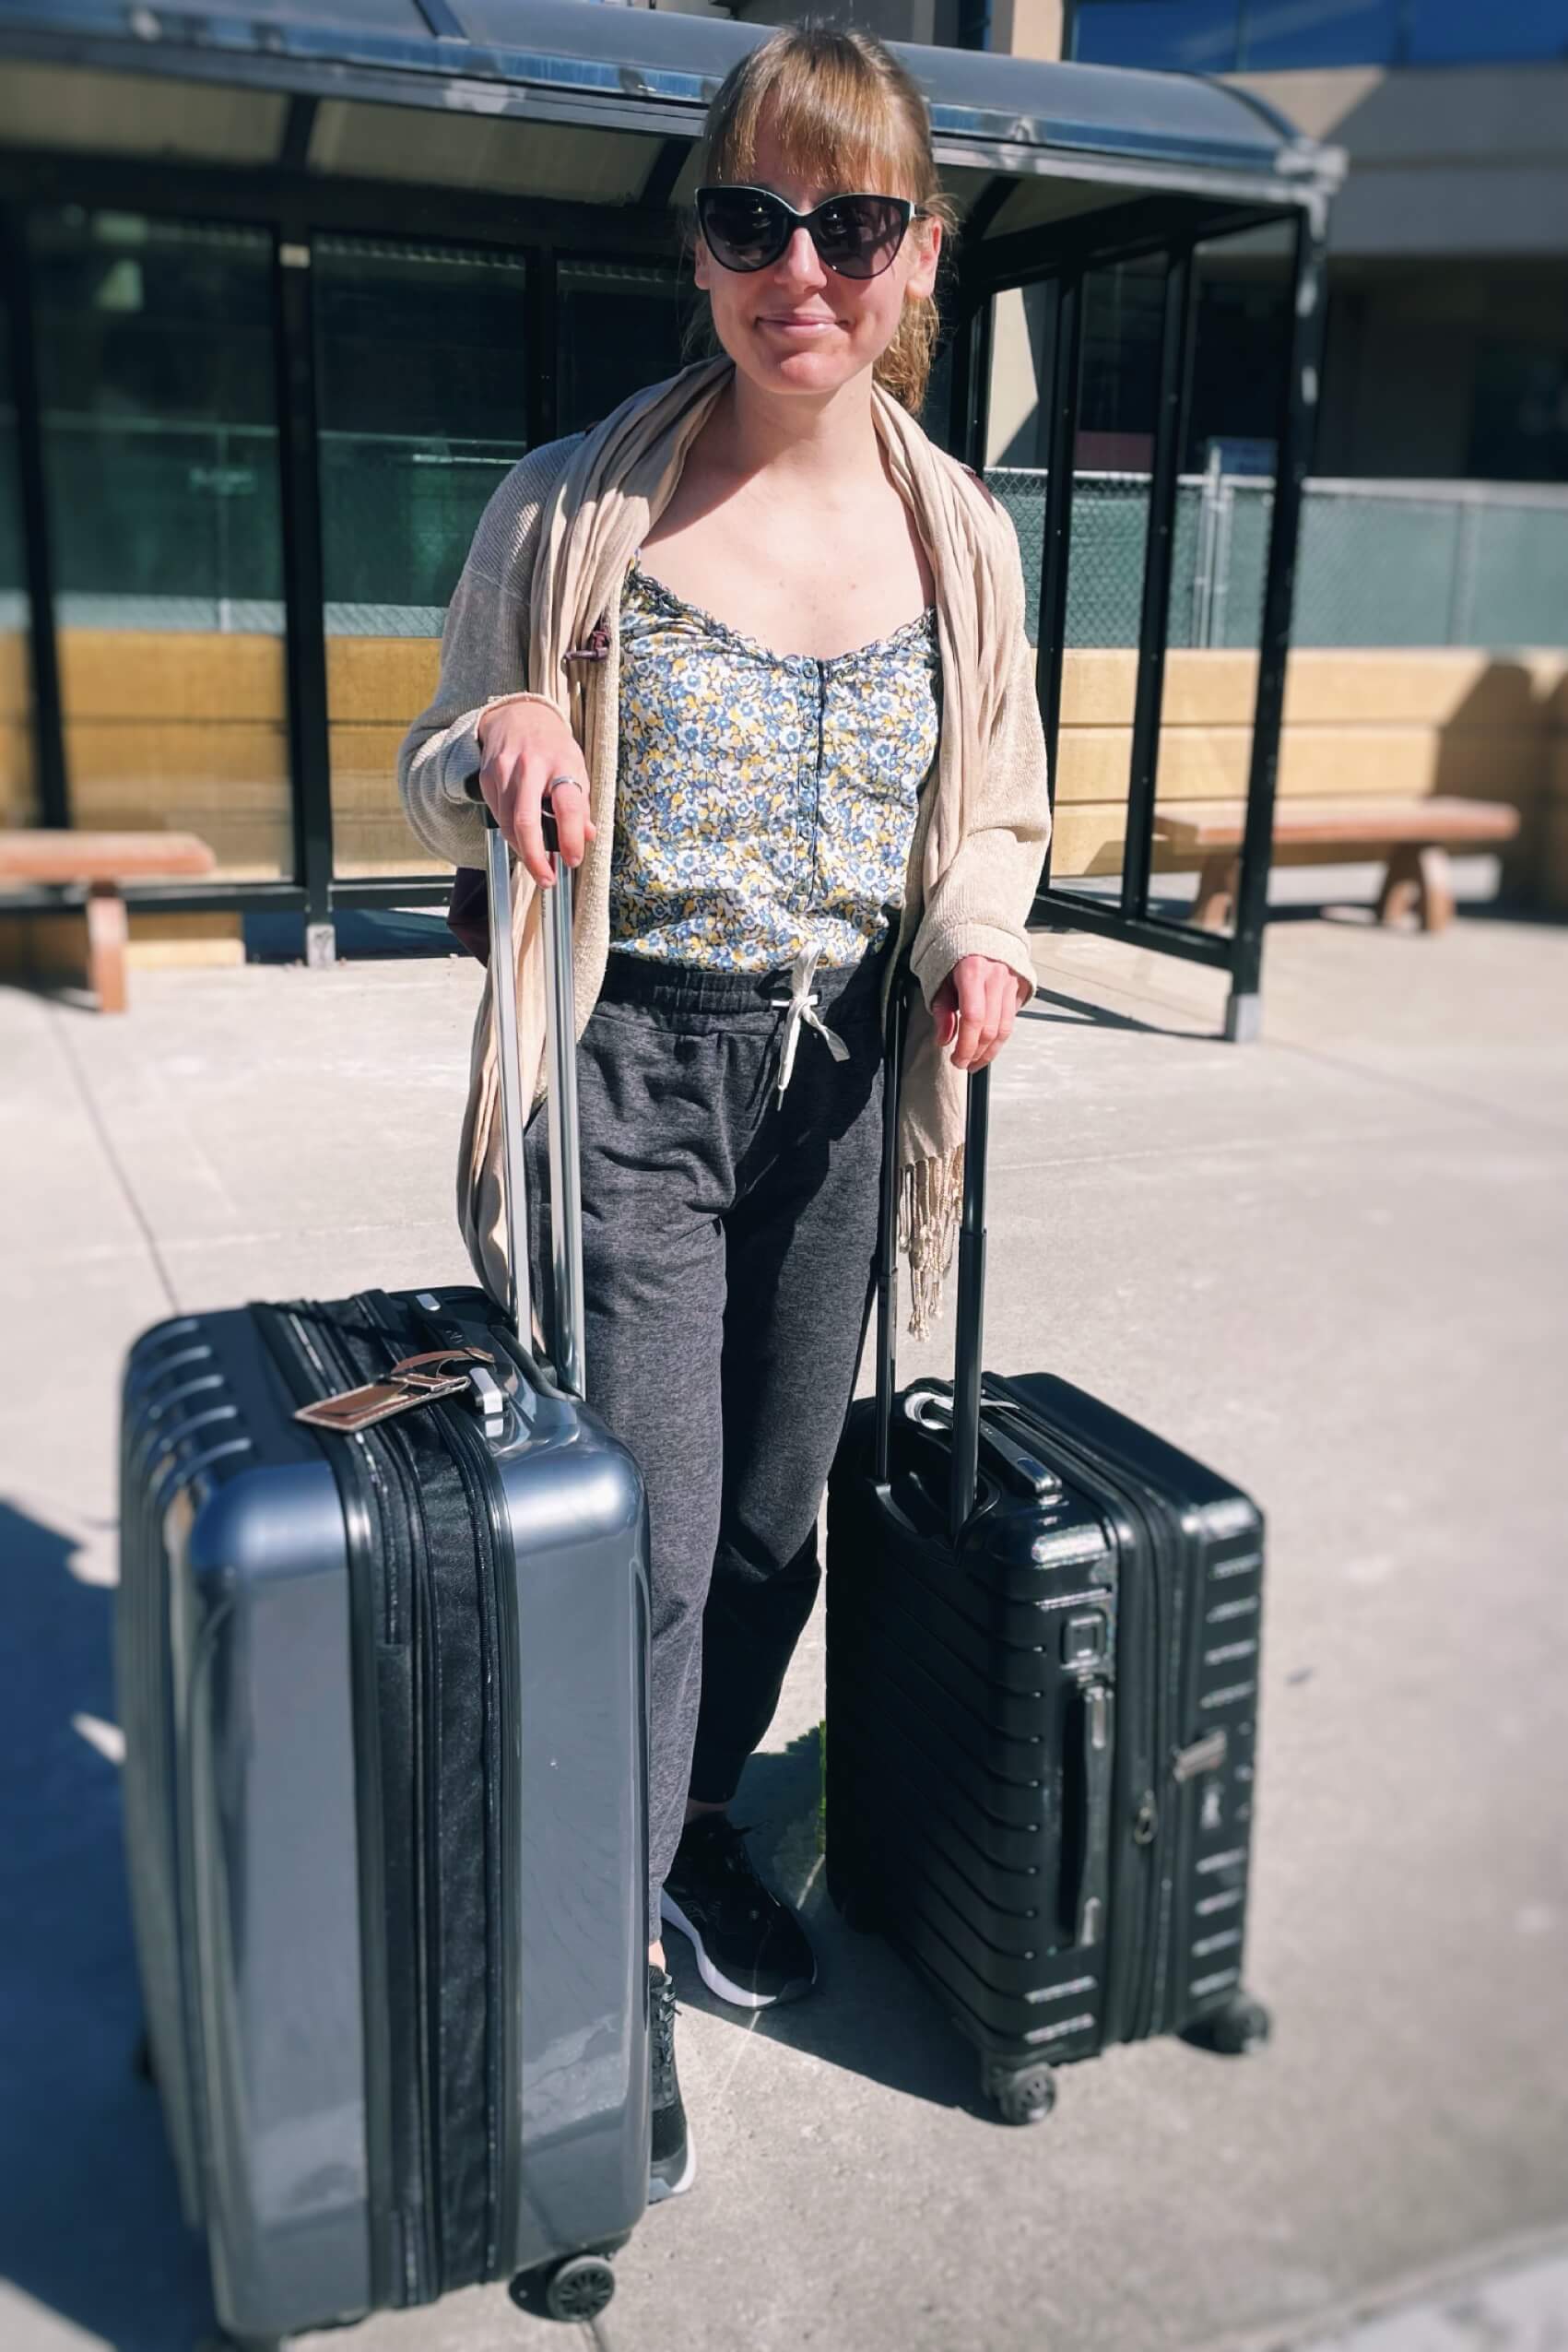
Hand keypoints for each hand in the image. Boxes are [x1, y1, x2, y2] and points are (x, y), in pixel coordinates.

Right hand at [475, 700, 595, 887]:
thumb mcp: (576, 767)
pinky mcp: (487, 778)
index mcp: (561, 763)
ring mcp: (503, 772)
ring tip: (538, 862)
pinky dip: (511, 833)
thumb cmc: (553, 746)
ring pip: (508, 824)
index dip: (572, 839)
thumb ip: (581, 803)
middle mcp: (529, 767)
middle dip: (536, 858)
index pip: (568, 807)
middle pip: (526, 821)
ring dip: (524, 850)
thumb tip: (587, 836)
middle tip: (547, 879)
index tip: (574, 860)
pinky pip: (498, 815)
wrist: (518, 716)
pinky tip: (522, 838)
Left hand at [932, 955, 1031, 1071]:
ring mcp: (1011, 980)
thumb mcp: (938, 979)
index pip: (973, 1019)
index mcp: (972, 971)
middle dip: (977, 1053)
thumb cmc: (954, 952)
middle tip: (963, 1063)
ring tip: (976, 1060)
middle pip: (991, 1028)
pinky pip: (1012, 1018)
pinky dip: (1000, 1034)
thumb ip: (942, 1011)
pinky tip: (988, 1041)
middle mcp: (995, 975)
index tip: (957, 1060)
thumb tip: (944, 1039)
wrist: (977, 928)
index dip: (966, 1046)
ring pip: (1005, 1027)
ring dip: (990, 1050)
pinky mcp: (1020, 985)